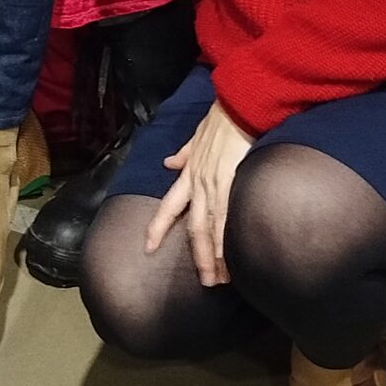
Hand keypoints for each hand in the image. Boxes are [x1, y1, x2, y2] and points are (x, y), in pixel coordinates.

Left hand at [145, 97, 254, 286]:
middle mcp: (197, 183)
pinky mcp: (230, 183)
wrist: (238, 104)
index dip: (157, 228)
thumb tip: (169, 164)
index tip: (147, 247)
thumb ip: (184, 154)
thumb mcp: (196, 136)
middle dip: (197, 257)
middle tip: (204, 282)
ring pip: (208, 230)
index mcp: (189, 173)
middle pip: (191, 228)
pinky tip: (228, 259)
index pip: (169, 206)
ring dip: (212, 257)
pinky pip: (225, 220)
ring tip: (218, 280)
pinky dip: (224, 242)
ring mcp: (213, 185)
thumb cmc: (222, 118)